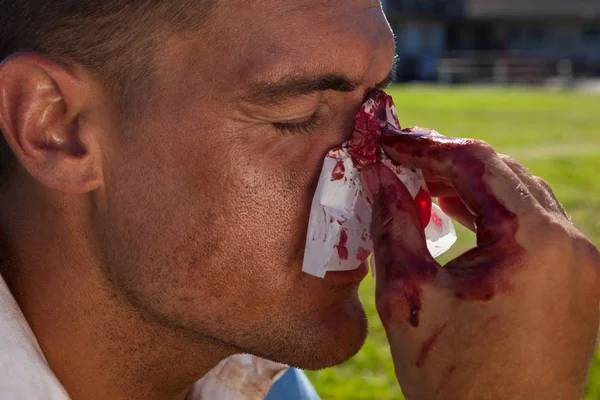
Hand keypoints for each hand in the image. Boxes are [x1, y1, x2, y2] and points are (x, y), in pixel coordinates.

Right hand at [361, 130, 599, 399]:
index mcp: (533, 243)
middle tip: (400, 159)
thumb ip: (393, 224)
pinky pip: (535, 224)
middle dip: (447, 161)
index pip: (475, 162)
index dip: (425, 146)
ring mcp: (583, 262)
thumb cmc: (453, 379)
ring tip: (421, 184)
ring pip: (522, 194)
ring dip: (471, 184)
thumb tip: (378, 175)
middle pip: (503, 172)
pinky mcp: (581, 280)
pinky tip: (458, 214)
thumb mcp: (408, 295)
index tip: (389, 140)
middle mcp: (571, 244)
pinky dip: (495, 212)